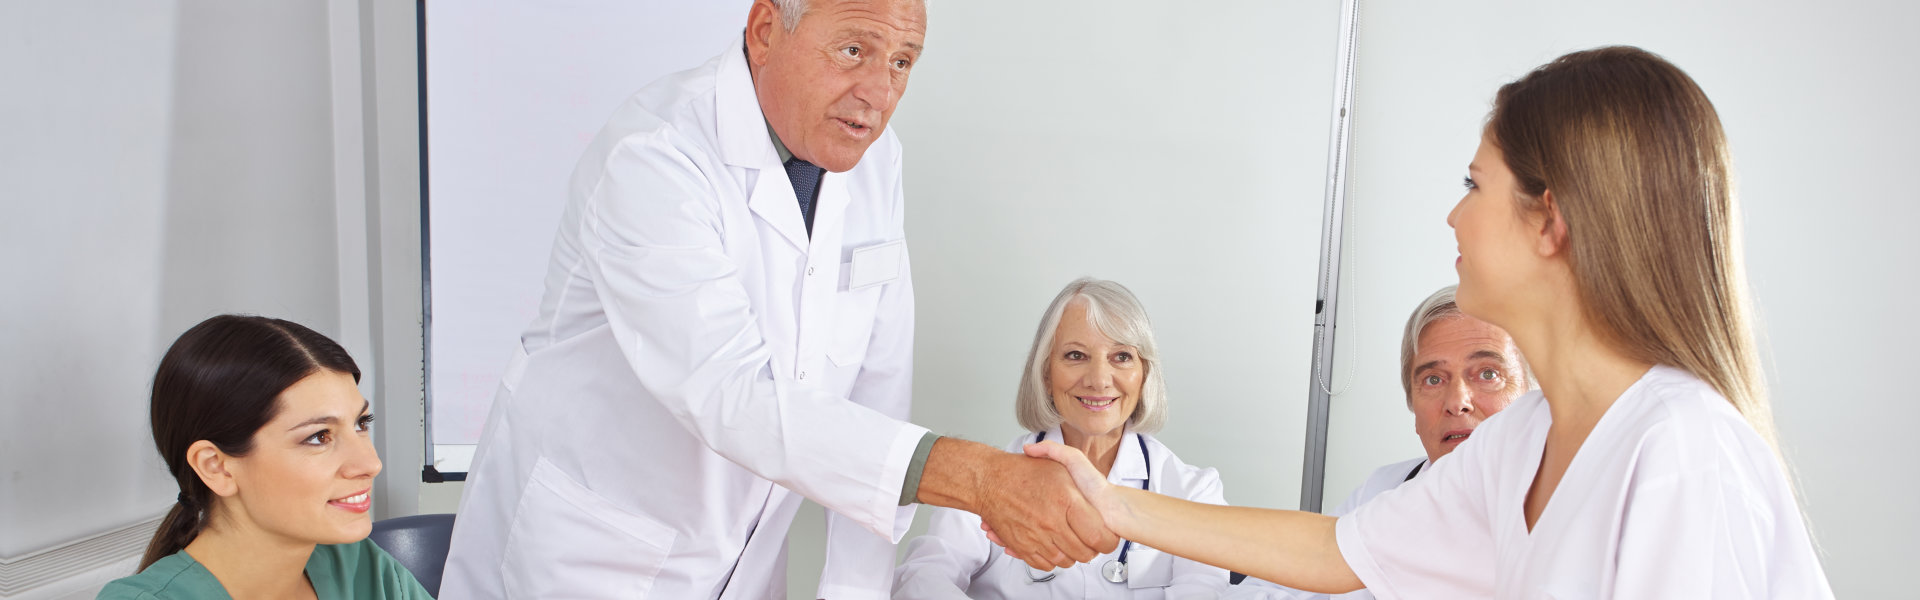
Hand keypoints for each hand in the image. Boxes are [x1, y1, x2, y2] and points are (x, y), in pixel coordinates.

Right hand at [971, 452, 1119, 569]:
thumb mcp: (1059, 464)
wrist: (988, 481)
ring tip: (1070, 541)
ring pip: (1065, 561)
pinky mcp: (1022, 546)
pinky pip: (1044, 564)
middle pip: (1084, 553)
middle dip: (1090, 549)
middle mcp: (1051, 522)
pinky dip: (1051, 559)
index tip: (1106, 536)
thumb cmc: (1021, 472)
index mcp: (1066, 501)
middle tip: (1089, 540)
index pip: (1099, 535)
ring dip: (1071, 555)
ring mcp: (1036, 537)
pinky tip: (1053, 546)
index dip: (1107, 540)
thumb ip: (1087, 481)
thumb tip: (1098, 497)